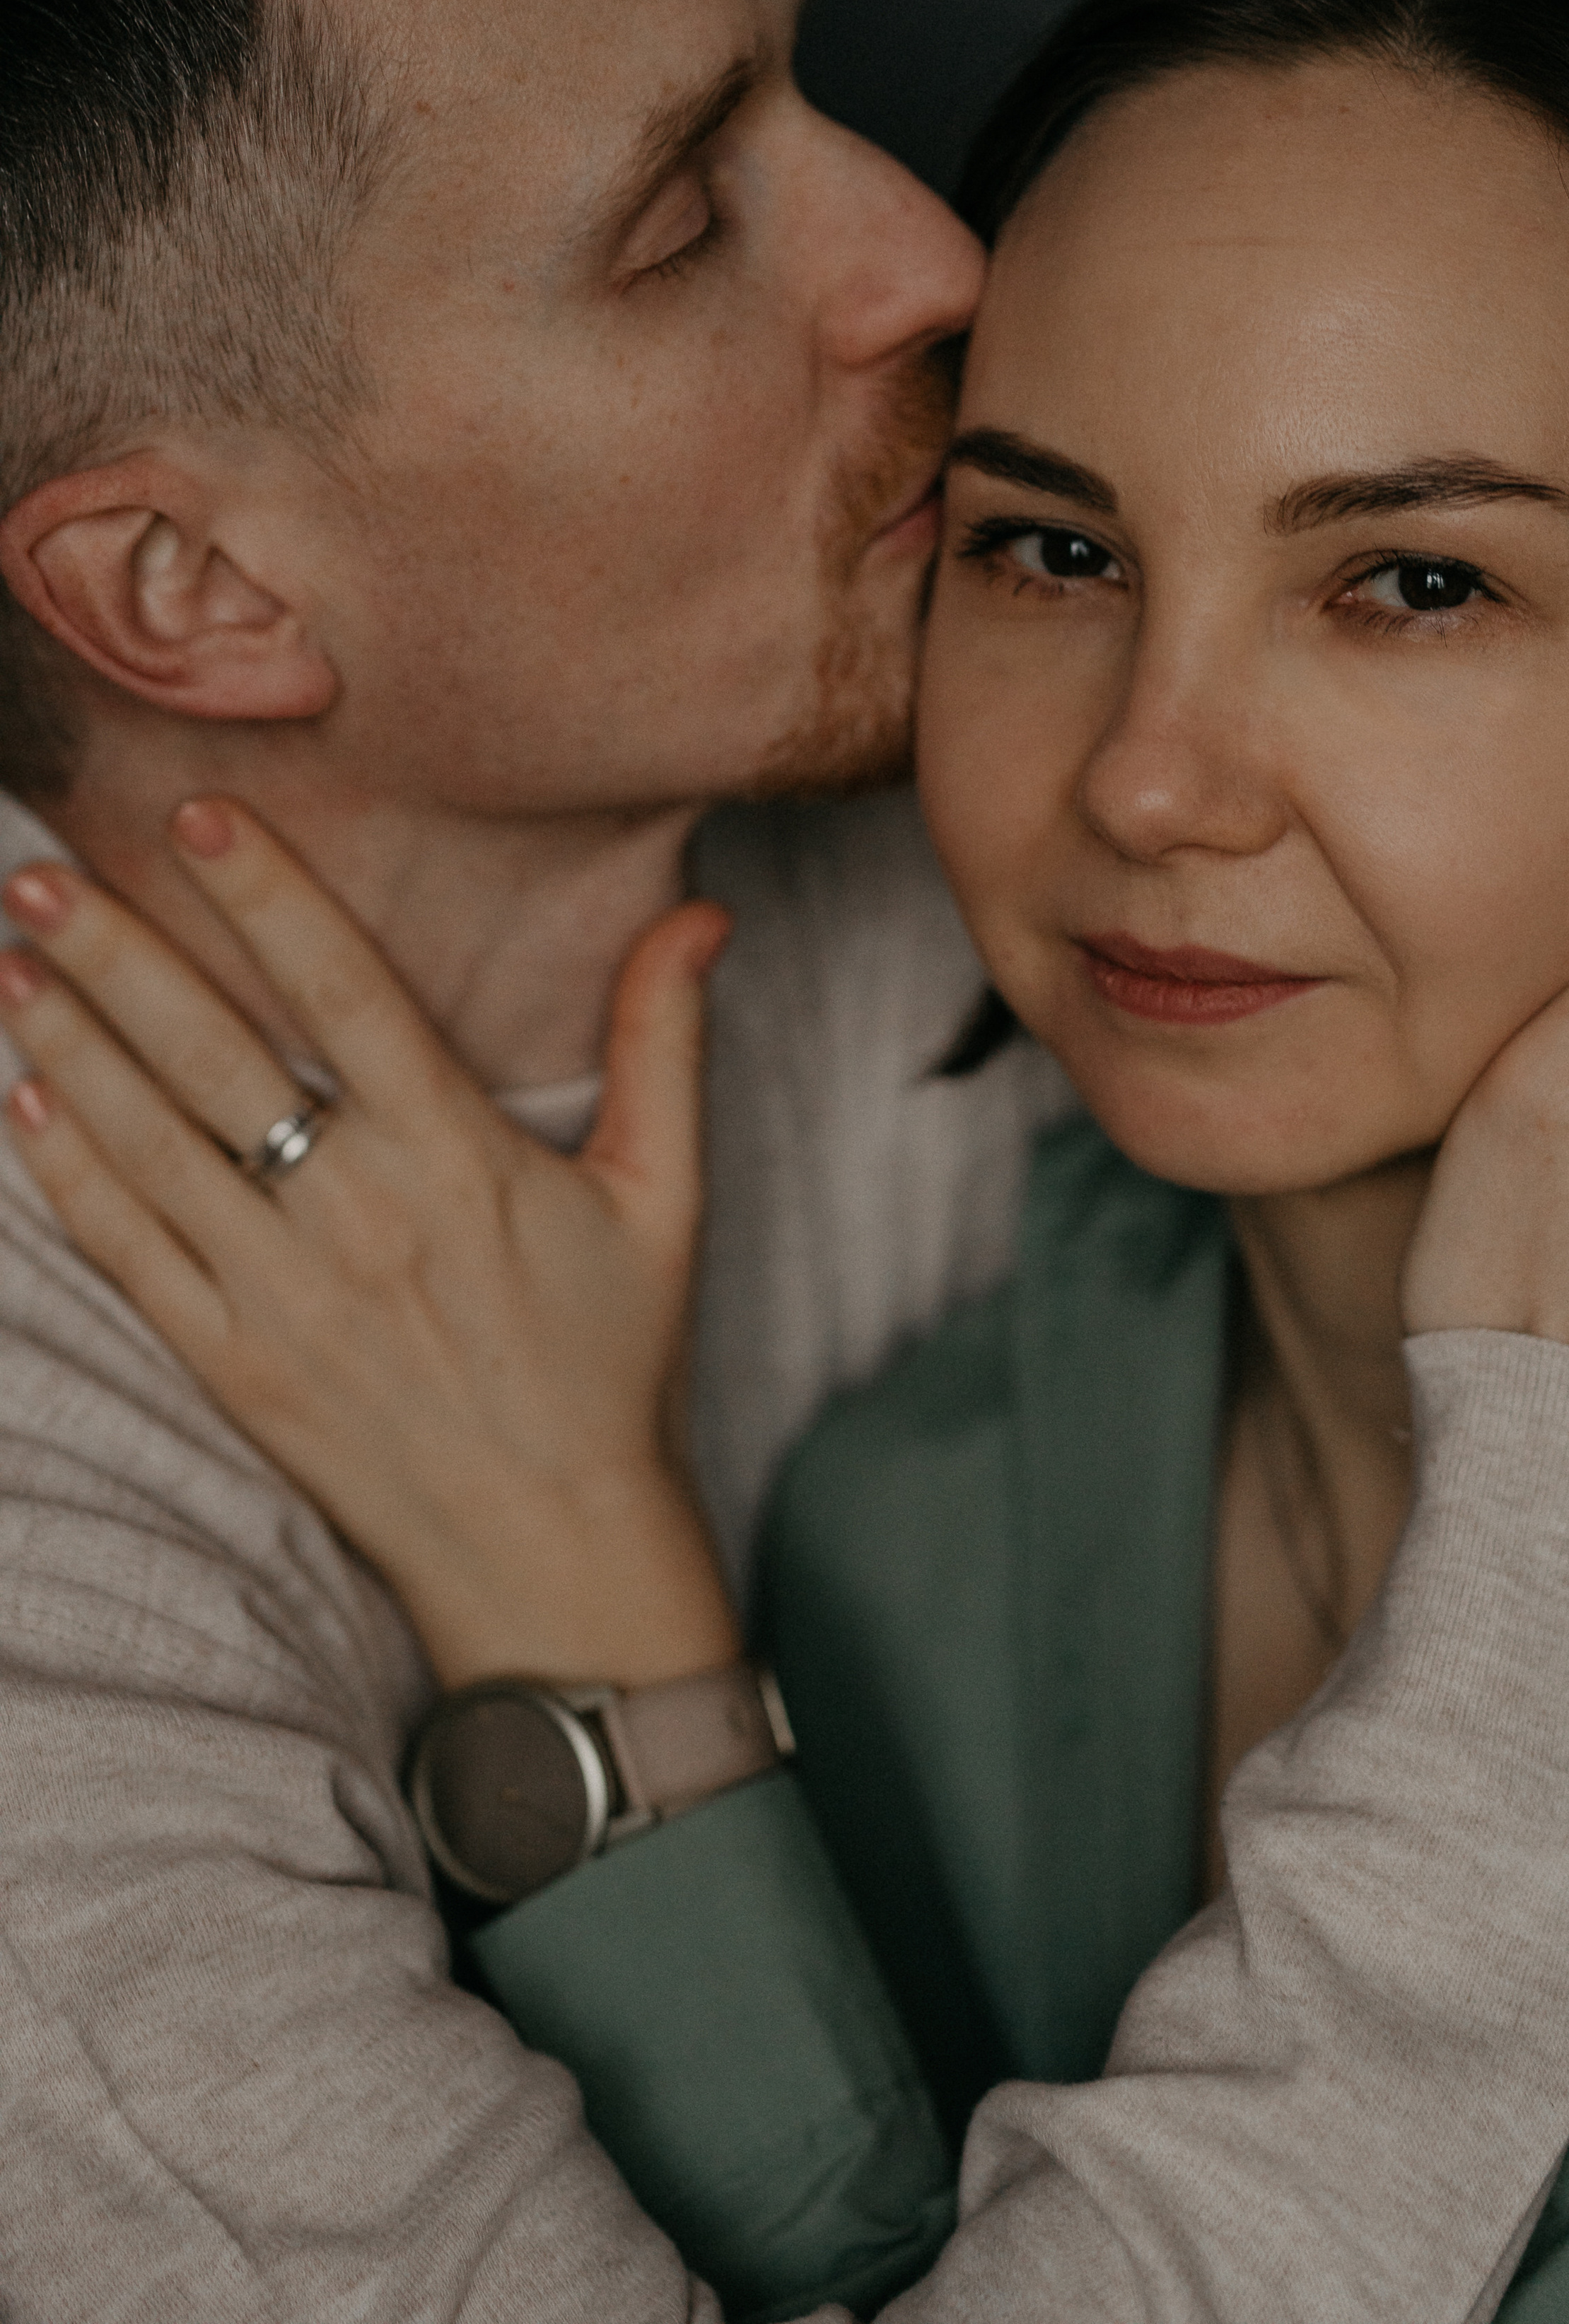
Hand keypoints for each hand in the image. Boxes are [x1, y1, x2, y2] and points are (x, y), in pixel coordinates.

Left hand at [0, 800, 740, 1688]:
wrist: (551, 1550)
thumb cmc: (612, 1363)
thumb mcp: (665, 1197)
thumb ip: (665, 1044)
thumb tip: (701, 912)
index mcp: (456, 1161)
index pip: (345, 997)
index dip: (268, 899)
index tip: (195, 816)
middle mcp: (356, 1219)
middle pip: (214, 1062)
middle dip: (116, 956)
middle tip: (35, 869)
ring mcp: (280, 1299)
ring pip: (150, 1148)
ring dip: (70, 1047)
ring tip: (9, 963)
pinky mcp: (233, 1368)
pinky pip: (131, 1257)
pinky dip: (69, 1178)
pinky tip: (23, 1105)